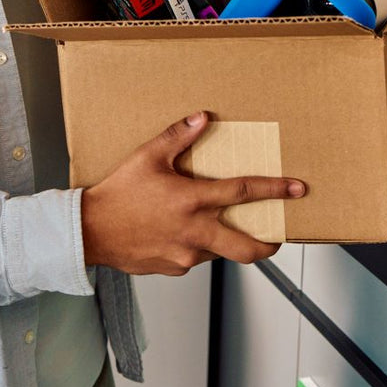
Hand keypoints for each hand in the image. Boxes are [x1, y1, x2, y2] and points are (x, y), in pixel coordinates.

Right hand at [80, 111, 305, 275]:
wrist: (90, 232)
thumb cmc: (117, 194)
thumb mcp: (147, 157)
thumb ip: (178, 136)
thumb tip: (202, 118)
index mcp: (192, 201)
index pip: (243, 192)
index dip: (274, 189)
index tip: (296, 189)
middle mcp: (194, 232)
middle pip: (247, 248)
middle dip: (269, 244)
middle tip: (278, 235)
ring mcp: (185, 255)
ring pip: (220, 253)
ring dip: (226, 241)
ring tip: (217, 226)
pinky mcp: (173, 269)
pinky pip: (195, 259)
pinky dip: (197, 247)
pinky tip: (181, 233)